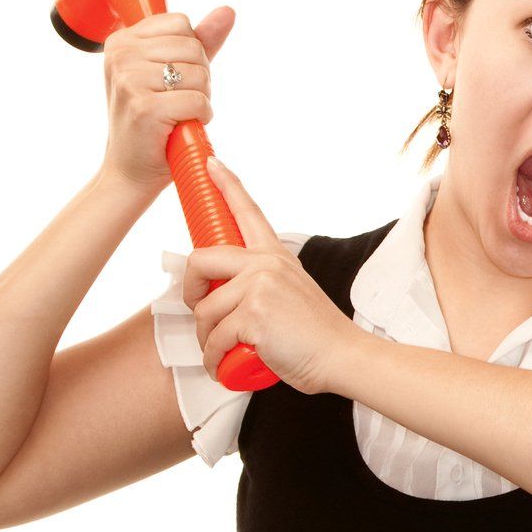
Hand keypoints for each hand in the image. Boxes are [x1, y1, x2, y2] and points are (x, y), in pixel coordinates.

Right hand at [98, 6, 235, 197]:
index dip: (190, 54)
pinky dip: (200, 116)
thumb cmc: (153, 123)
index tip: (172, 79)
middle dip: (199, 77)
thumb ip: (200, 41)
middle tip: (177, 101)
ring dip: (200, 98)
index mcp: (121, 40)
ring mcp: (128, 79)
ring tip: (177, 113)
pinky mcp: (144, 106)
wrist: (131, 171)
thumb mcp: (173, 73)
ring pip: (198, 73)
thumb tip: (228, 11)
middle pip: (193, 46)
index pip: (181, 23)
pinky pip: (198, 100)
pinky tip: (182, 126)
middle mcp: (120, 54)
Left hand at [185, 158, 363, 394]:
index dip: (227, 184)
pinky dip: (214, 359)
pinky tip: (223, 367)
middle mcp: (265, 264)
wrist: (342, 356)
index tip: (212, 164)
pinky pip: (215, 337)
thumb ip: (261, 286)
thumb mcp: (291, 295)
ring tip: (222, 354)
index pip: (247, 211)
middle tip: (199, 311)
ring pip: (204, 310)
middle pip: (200, 261)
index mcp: (275, 256)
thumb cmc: (317, 336)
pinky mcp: (253, 314)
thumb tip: (226, 299)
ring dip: (206, 339)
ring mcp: (259, 287)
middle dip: (189, 292)